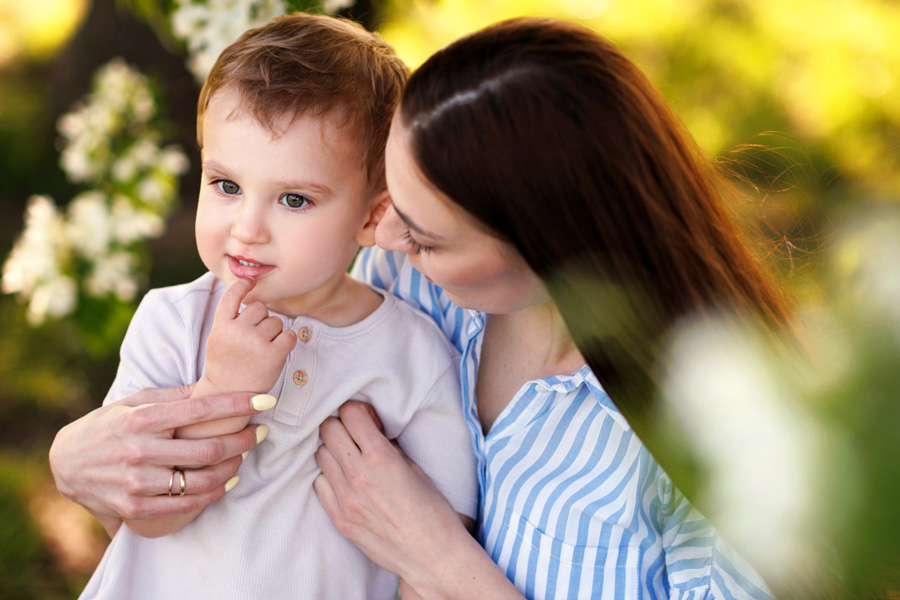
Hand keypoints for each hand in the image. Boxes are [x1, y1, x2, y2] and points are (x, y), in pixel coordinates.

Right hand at [49, 385, 270, 520]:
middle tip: (260, 433)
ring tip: (244, 458)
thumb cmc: (109, 424)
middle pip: (208, 449)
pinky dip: (212, 494)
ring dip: (232, 469)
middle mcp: (139, 449)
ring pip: (201, 481)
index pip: (201, 409)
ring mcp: (136, 481)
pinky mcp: (133, 506)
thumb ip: (174, 396)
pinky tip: (225, 482)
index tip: (266, 400)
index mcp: (142, 418)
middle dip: (243, 441)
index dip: (238, 404)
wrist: (65, 462)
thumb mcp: (135, 401)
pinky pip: (184, 505)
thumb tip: (212, 384)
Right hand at [204, 278, 297, 393]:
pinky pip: (289, 335)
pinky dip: (288, 340)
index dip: (243, 286)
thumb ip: (229, 318)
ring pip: (276, 321)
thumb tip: (248, 289)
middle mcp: (237, 332)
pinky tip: (279, 349)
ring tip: (263, 348)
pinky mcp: (273, 355)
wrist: (229, 394)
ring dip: (274, 331)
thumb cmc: (226, 363)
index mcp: (221, 327)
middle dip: (261, 319)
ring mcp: (255, 343)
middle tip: (255, 338)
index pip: (232, 296)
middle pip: (260, 308)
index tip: (250, 282)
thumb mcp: (218, 338)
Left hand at [314, 402, 474, 589]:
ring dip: (333, 450)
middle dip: (342, 425)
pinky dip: (329, 477)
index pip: (349, 413)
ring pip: (320, 455)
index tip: (367, 418)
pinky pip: (319, 484)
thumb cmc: (433, 512)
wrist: (432, 556)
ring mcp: (345, 499)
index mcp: (381, 457)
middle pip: (328, 430)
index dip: (358, 411)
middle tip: (356, 433)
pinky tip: (346, 481)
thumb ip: (389, 447)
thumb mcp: (416, 469)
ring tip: (351, 457)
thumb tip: (372, 430)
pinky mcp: (339, 518)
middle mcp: (357, 475)